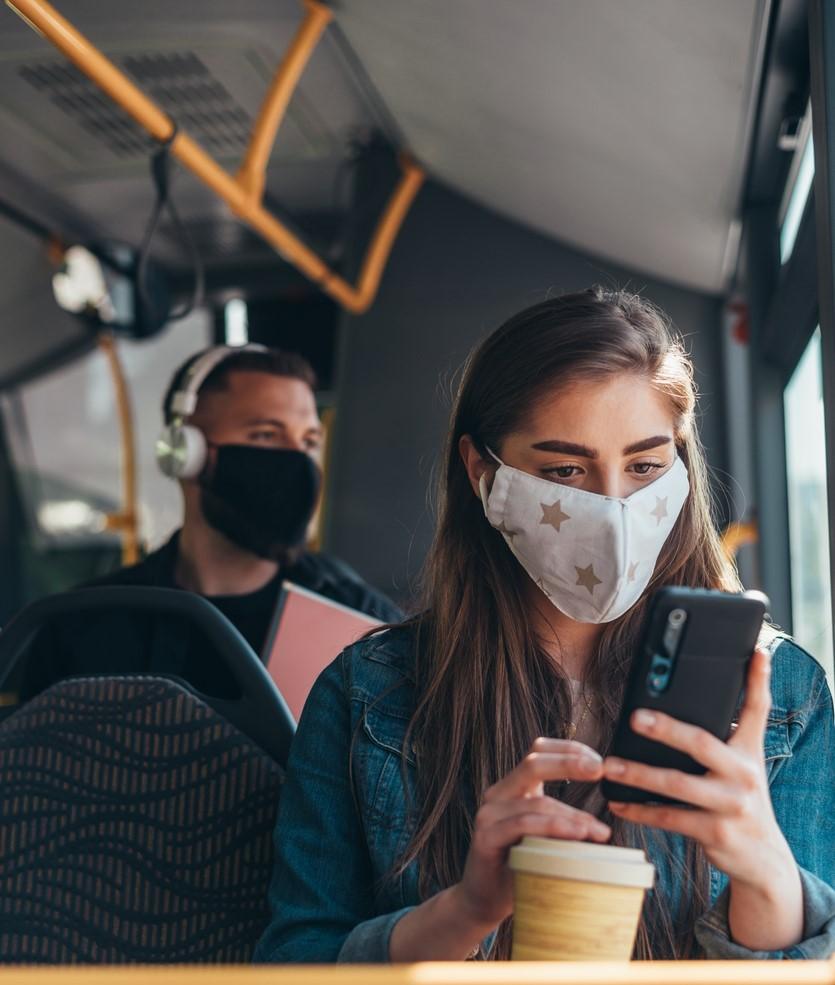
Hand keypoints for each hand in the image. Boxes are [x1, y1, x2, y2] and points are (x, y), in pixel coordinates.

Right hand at [452, 737, 609, 933]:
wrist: (484, 901)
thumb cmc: (520, 868)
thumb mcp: (544, 838)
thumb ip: (561, 821)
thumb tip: (603, 822)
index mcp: (513, 788)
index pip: (538, 751)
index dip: (568, 749)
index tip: (598, 762)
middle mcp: (498, 794)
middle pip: (533, 763)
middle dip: (569, 763)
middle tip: (600, 770)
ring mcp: (489, 814)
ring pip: (537, 801)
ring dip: (573, 814)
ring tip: (600, 831)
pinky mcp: (486, 837)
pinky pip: (524, 825)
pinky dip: (554, 828)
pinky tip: (578, 834)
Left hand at [603, 648, 802, 948]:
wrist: (765, 859)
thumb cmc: (741, 798)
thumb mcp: (745, 763)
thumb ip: (729, 731)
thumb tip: (702, 694)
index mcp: (749, 750)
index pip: (757, 708)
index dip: (758, 678)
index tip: (754, 649)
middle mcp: (744, 774)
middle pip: (701, 743)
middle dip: (666, 728)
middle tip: (634, 717)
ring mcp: (731, 805)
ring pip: (676, 784)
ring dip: (638, 774)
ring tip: (609, 765)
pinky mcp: (714, 833)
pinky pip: (669, 818)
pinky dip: (639, 810)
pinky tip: (617, 803)